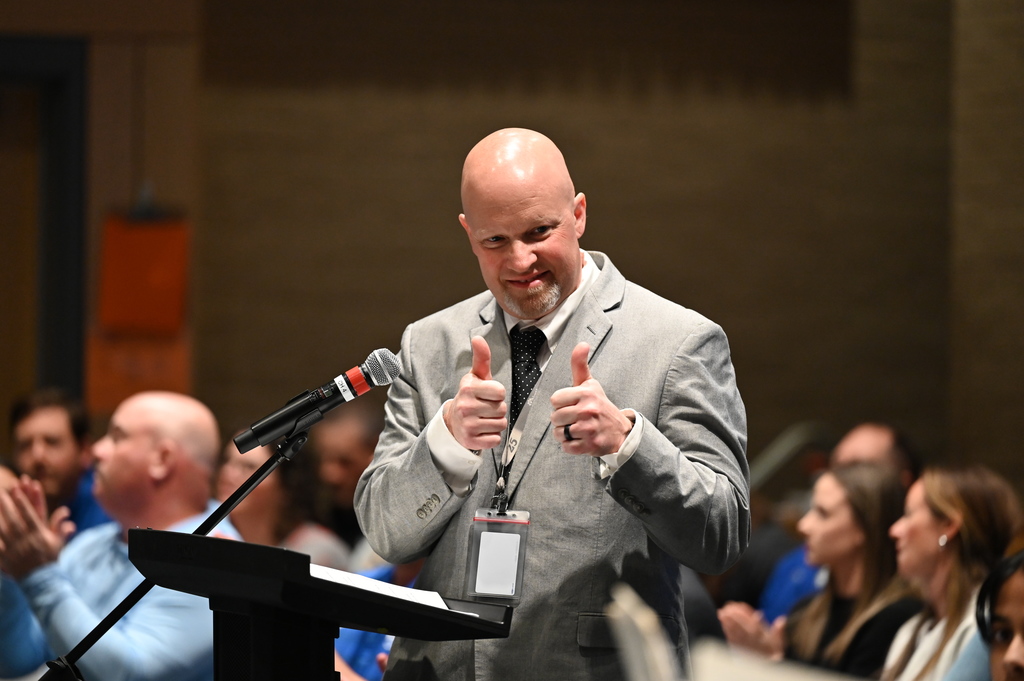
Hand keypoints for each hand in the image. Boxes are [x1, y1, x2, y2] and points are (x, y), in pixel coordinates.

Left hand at [0, 476, 73, 578]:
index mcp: (39, 535)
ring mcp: (15, 549)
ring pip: (3, 530)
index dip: (23, 503)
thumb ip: (61, 527)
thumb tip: (66, 513)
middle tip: (1, 493)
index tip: (17, 491)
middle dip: (7, 506)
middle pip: (14, 520)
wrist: (43, 582)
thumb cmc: (51, 560)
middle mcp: (26, 541)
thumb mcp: (59, 543)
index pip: (30, 515)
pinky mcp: (6, 558)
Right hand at [444, 336, 507, 450]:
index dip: (497, 394)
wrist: (454, 421)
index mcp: (468, 388)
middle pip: (502, 409)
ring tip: (483, 419)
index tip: (487, 394)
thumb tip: (478, 338)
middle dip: (497, 409)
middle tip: (484, 408)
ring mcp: (467, 425)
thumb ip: (481, 358)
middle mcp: (465, 406)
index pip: (501, 392)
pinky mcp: (470, 441)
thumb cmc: (471, 396)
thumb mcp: (476, 376)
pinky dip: (492, 437)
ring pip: (501, 424)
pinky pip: (496, 439)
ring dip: (495, 423)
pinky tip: (481, 430)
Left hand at [550, 343, 633, 456]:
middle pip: (555, 417)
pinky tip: (580, 439)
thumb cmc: (600, 406)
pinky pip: (566, 447)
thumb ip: (580, 365)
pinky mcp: (590, 445)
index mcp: (586, 393)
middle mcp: (588, 410)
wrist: (620, 431)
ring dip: (565, 434)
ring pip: (559, 433)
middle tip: (575, 419)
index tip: (572, 404)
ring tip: (577, 430)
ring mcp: (589, 429)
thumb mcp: (590, 384)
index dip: (561, 403)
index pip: (555, 400)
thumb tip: (582, 344)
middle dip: (562, 420)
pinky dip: (570, 446)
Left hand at [717, 601, 785, 659]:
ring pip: (736, 634)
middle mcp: (753, 644)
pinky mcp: (739, 650)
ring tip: (721, 612)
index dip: (749, 618)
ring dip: (728, 623)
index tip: (742, 607)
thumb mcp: (779, 643)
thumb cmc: (772, 650)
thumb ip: (778, 631)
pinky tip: (722, 621)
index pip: (756, 628)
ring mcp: (745, 647)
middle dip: (735, 619)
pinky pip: (732, 640)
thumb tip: (782, 619)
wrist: (766, 666)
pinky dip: (727, 630)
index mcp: (763, 641)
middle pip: (743, 630)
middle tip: (727, 609)